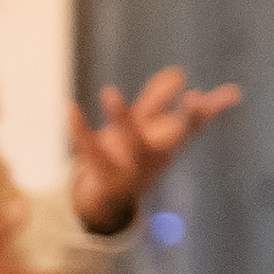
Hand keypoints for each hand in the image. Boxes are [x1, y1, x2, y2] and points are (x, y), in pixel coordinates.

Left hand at [67, 68, 241, 233]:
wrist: (106, 202)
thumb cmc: (131, 158)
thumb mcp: (145, 128)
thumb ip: (159, 99)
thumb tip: (178, 71)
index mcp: (167, 146)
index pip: (192, 128)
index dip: (200, 113)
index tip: (202, 96)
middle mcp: (153, 158)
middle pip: (175, 138)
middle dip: (187, 119)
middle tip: (195, 98)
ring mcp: (130, 170)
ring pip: (131, 143)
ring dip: (123, 119)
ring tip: (111, 91)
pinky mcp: (103, 177)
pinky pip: (90, 151)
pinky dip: (79, 130)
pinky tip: (70, 107)